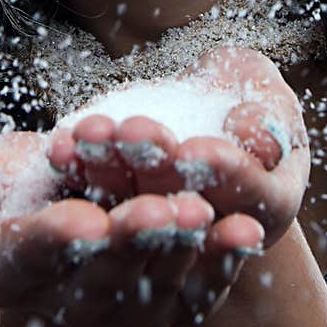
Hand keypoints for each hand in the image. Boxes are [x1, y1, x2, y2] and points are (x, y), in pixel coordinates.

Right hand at [0, 130, 245, 326]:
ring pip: (154, 276)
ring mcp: (123, 302)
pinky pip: (199, 289)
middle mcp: (70, 295)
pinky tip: (244, 232)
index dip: (53, 239)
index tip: (81, 221)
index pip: (30, 255)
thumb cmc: (19, 189)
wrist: (73, 209)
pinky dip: (223, 261)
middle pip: (101, 269)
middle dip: (130, 239)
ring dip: (181, 246)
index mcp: (14, 265)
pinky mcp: (170, 300)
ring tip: (201, 212)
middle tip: (157, 210)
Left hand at [48, 47, 310, 249]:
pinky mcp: (118, 211)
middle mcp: (217, 229)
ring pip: (134, 206)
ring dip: (108, 169)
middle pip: (185, 209)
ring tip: (88, 133)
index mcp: (268, 205)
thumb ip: (267, 116)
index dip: (223, 173)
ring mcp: (164, 228)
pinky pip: (97, 194)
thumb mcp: (267, 96)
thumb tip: (256, 138)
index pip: (250, 195)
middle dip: (156, 167)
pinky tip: (58, 146)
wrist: (209, 108)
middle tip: (133, 133)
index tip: (194, 150)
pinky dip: (78, 169)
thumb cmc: (250, 96)